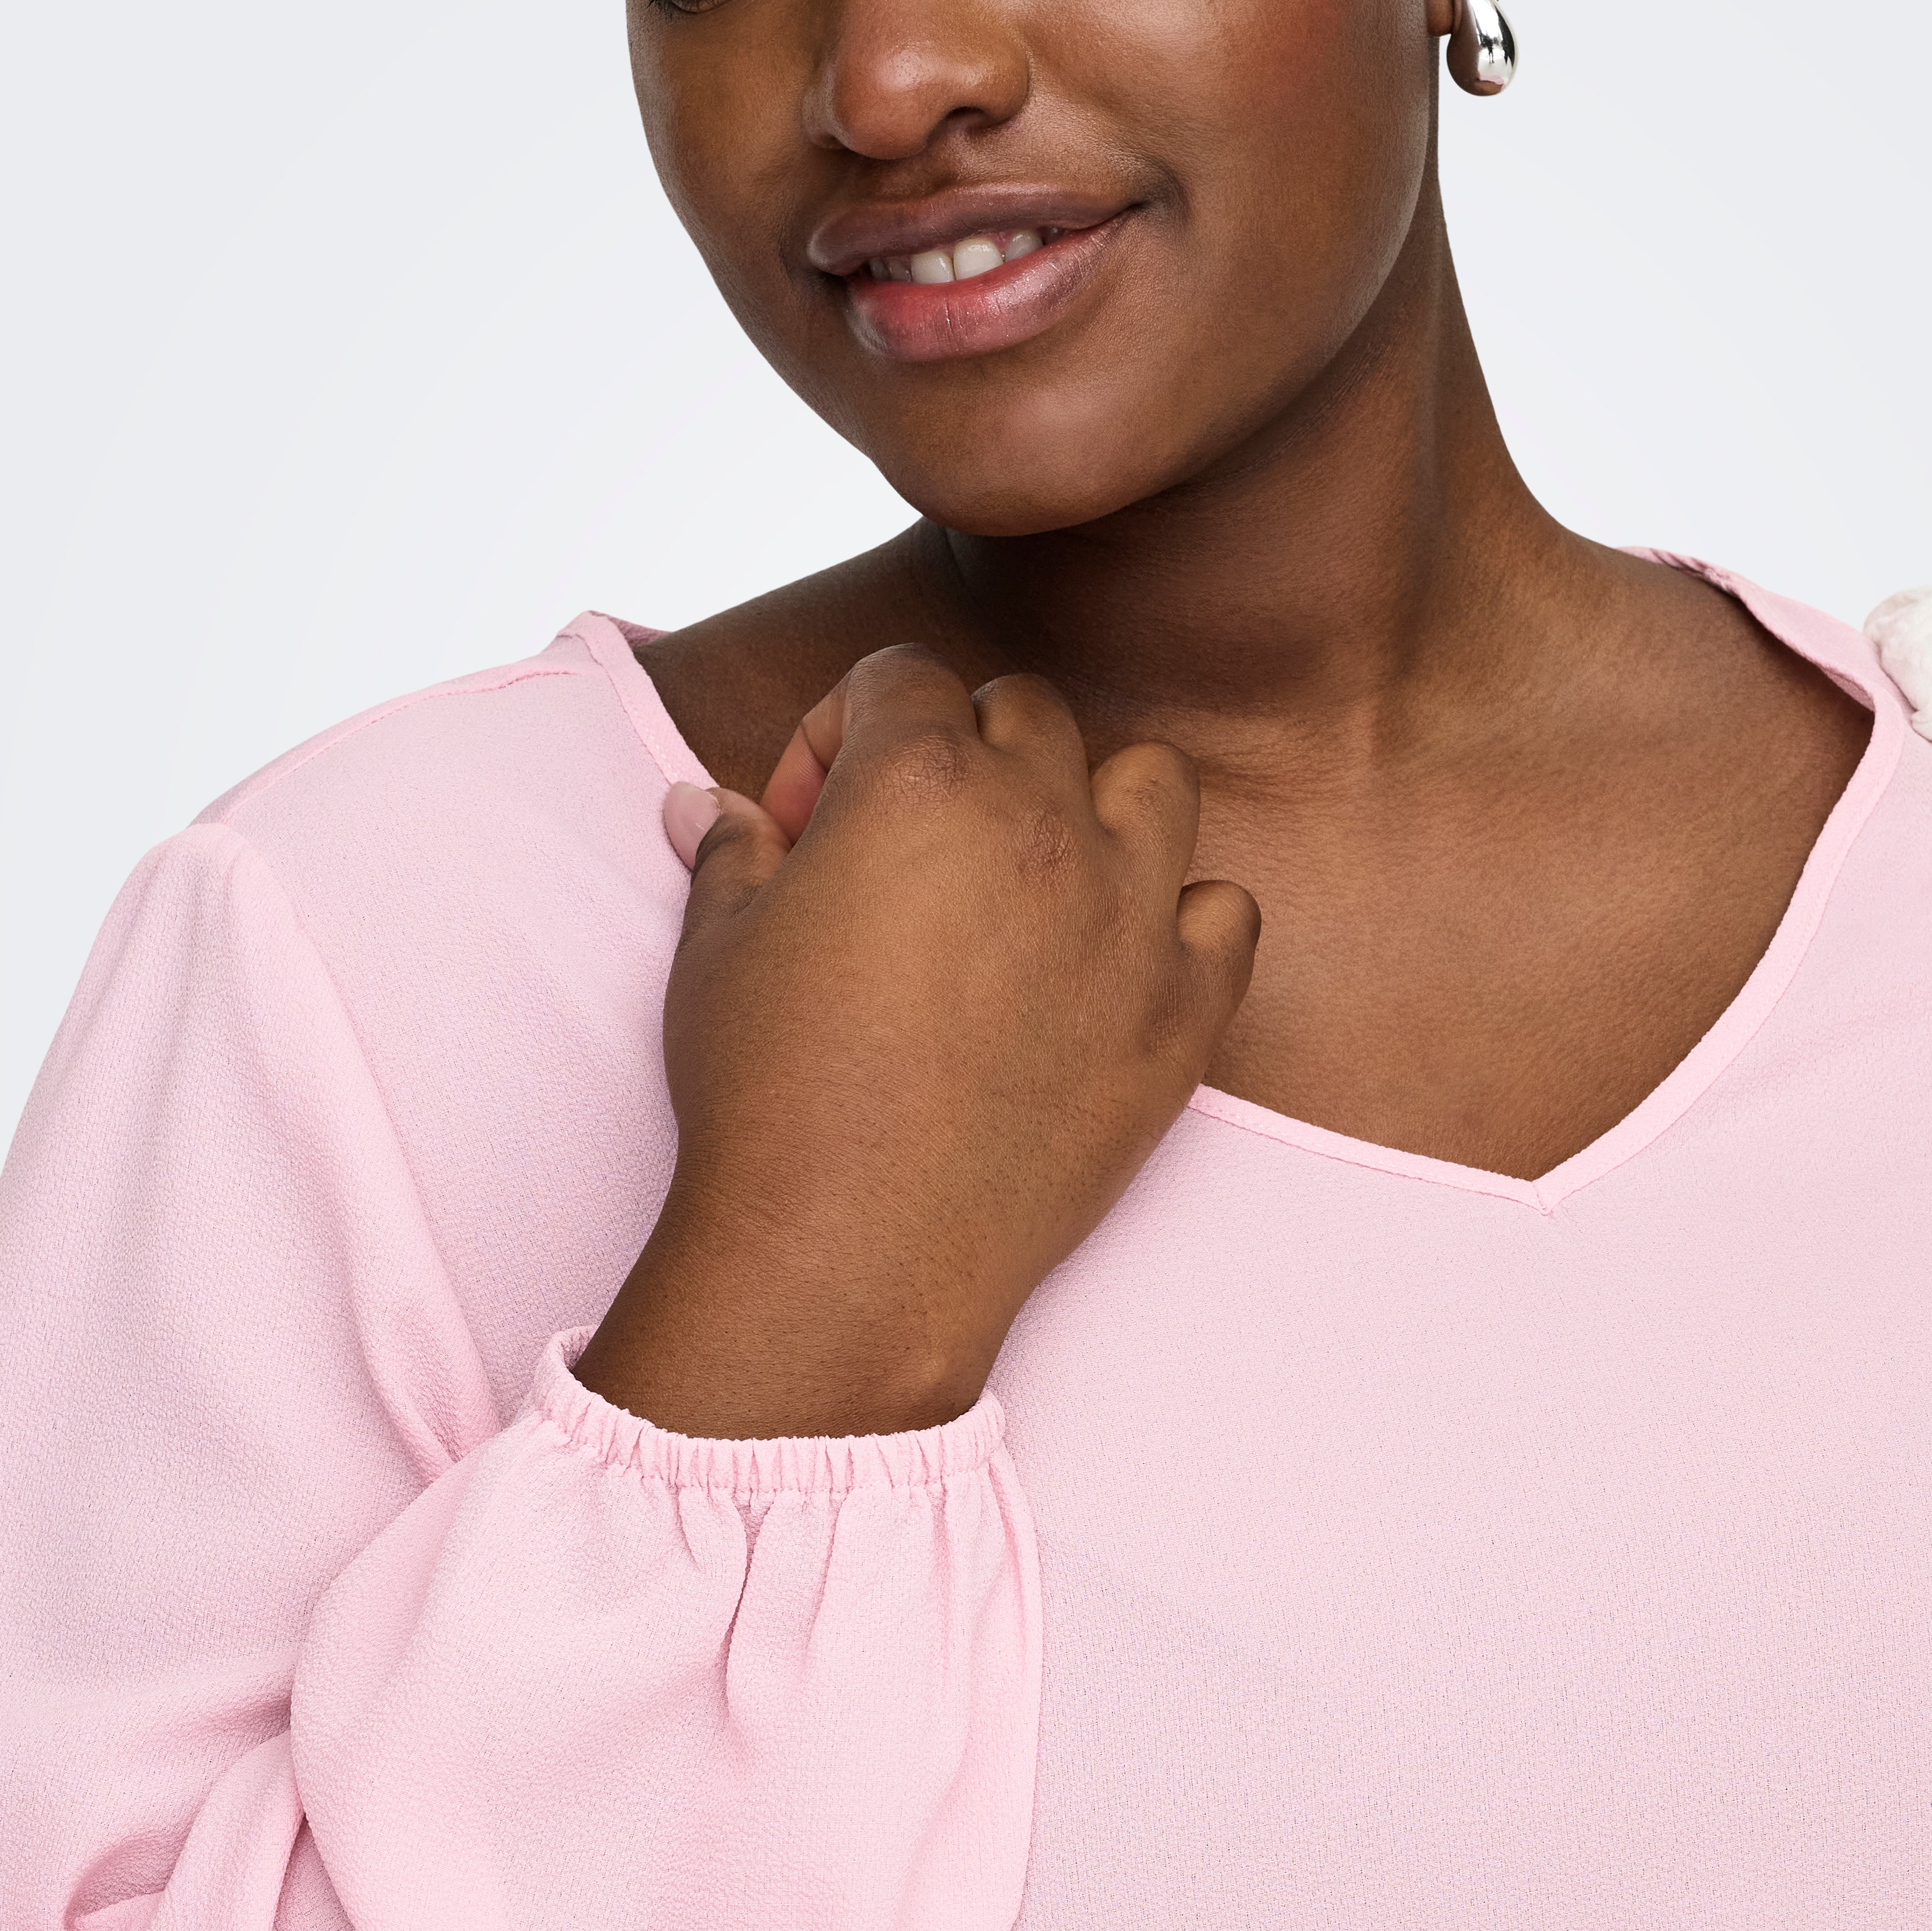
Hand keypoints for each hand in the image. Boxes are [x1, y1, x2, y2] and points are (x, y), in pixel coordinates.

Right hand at [576, 648, 1259, 1437]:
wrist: (849, 1254)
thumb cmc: (767, 1097)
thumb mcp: (715, 951)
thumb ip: (731, 852)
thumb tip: (705, 802)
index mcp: (918, 781)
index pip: (899, 676)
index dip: (839, 734)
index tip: (806, 822)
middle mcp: (1041, 823)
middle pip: (1025, 714)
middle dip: (961, 754)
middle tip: (908, 854)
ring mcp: (1128, 915)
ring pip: (1151, 782)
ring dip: (1094, 806)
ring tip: (1033, 879)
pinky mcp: (1182, 1011)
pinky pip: (1226, 912)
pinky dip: (1183, 921)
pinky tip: (1115, 963)